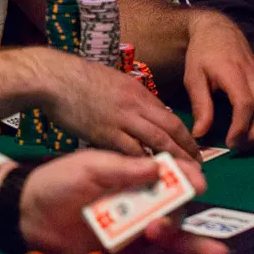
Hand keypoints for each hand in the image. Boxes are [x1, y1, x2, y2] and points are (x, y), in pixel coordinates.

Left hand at [17, 150, 229, 253]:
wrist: (29, 214)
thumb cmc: (58, 182)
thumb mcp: (89, 167)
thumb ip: (121, 169)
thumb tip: (159, 167)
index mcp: (133, 174)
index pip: (169, 175)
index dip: (186, 177)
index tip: (197, 182)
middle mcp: (141, 200)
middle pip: (175, 206)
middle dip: (176, 213)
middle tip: (157, 223)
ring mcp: (135, 227)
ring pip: (172, 232)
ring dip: (182, 237)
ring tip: (180, 241)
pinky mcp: (127, 253)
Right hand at [38, 48, 199, 160]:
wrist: (55, 78)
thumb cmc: (78, 80)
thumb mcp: (112, 82)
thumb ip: (129, 98)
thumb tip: (142, 113)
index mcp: (137, 92)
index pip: (168, 114)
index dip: (183, 134)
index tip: (191, 148)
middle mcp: (135, 104)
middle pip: (171, 127)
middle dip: (187, 148)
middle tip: (198, 165)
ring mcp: (122, 118)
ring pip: (157, 139)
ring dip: (174, 158)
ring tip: (184, 174)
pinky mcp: (105, 132)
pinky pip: (130, 150)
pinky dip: (143, 163)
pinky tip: (151, 176)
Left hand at [183, 10, 253, 149]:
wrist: (219, 29)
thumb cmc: (203, 52)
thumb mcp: (193, 76)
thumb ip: (200, 105)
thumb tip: (200, 134)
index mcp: (233, 74)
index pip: (245, 104)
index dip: (240, 127)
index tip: (229, 143)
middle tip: (238, 146)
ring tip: (246, 141)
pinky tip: (252, 131)